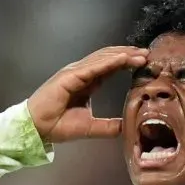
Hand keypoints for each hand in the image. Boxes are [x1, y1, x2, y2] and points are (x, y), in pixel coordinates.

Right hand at [27, 46, 147, 142]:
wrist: (38, 129)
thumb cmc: (58, 126)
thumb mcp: (91, 127)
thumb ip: (108, 126)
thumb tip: (126, 127)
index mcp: (86, 82)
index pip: (109, 67)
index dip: (126, 63)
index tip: (144, 62)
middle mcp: (81, 73)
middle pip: (108, 58)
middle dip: (128, 55)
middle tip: (147, 54)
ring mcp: (74, 72)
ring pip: (103, 59)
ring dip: (123, 55)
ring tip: (140, 55)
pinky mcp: (69, 76)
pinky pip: (93, 67)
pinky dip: (109, 62)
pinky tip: (124, 59)